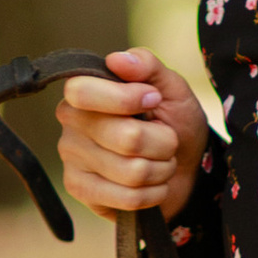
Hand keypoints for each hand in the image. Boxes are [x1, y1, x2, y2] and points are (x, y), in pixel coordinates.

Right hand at [56, 46, 209, 221]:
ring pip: (132, 171)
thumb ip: (147, 65)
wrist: (185, 167)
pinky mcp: (80, 191)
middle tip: (166, 140)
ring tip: (159, 162)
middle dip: (163, 142)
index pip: (84, 93)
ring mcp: (72, 159)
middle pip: (126, 138)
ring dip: (161, 169)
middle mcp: (71, 123)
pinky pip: (128, 198)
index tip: (153, 100)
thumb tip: (118, 59)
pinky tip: (151, 185)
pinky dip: (154, 193)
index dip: (126, 99)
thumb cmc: (173, 123)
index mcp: (85, 91)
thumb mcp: (170, 87)